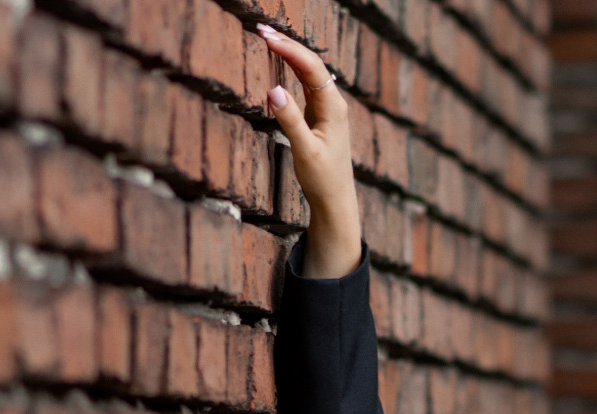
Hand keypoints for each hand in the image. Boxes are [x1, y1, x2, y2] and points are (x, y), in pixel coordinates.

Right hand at [258, 25, 361, 278]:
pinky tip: (280, 61)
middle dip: (287, 45)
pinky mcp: (320, 117)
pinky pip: (306, 85)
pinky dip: (292, 71)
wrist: (335, 200)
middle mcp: (333, 103)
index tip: (266, 36)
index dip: (288, 49)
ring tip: (267, 38)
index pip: (310, 67)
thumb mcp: (304, 151)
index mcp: (333, 107)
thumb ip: (289, 120)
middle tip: (261, 29)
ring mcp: (327, 109)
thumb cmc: (323, 179)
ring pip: (308, 73)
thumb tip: (273, 90)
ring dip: (289, 54)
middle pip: (310, 64)